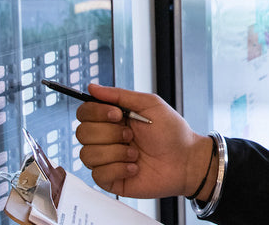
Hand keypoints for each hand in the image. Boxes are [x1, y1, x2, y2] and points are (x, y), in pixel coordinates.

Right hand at [75, 84, 215, 199]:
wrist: (186, 161)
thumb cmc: (172, 132)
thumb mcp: (149, 104)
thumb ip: (119, 95)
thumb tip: (93, 88)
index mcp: (113, 119)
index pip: (84, 112)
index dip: (96, 113)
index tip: (117, 115)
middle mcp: (106, 138)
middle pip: (82, 133)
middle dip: (110, 134)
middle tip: (131, 135)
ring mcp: (107, 160)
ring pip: (88, 155)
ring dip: (116, 153)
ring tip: (135, 153)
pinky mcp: (111, 180)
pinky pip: (98, 174)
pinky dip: (119, 169)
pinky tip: (134, 167)